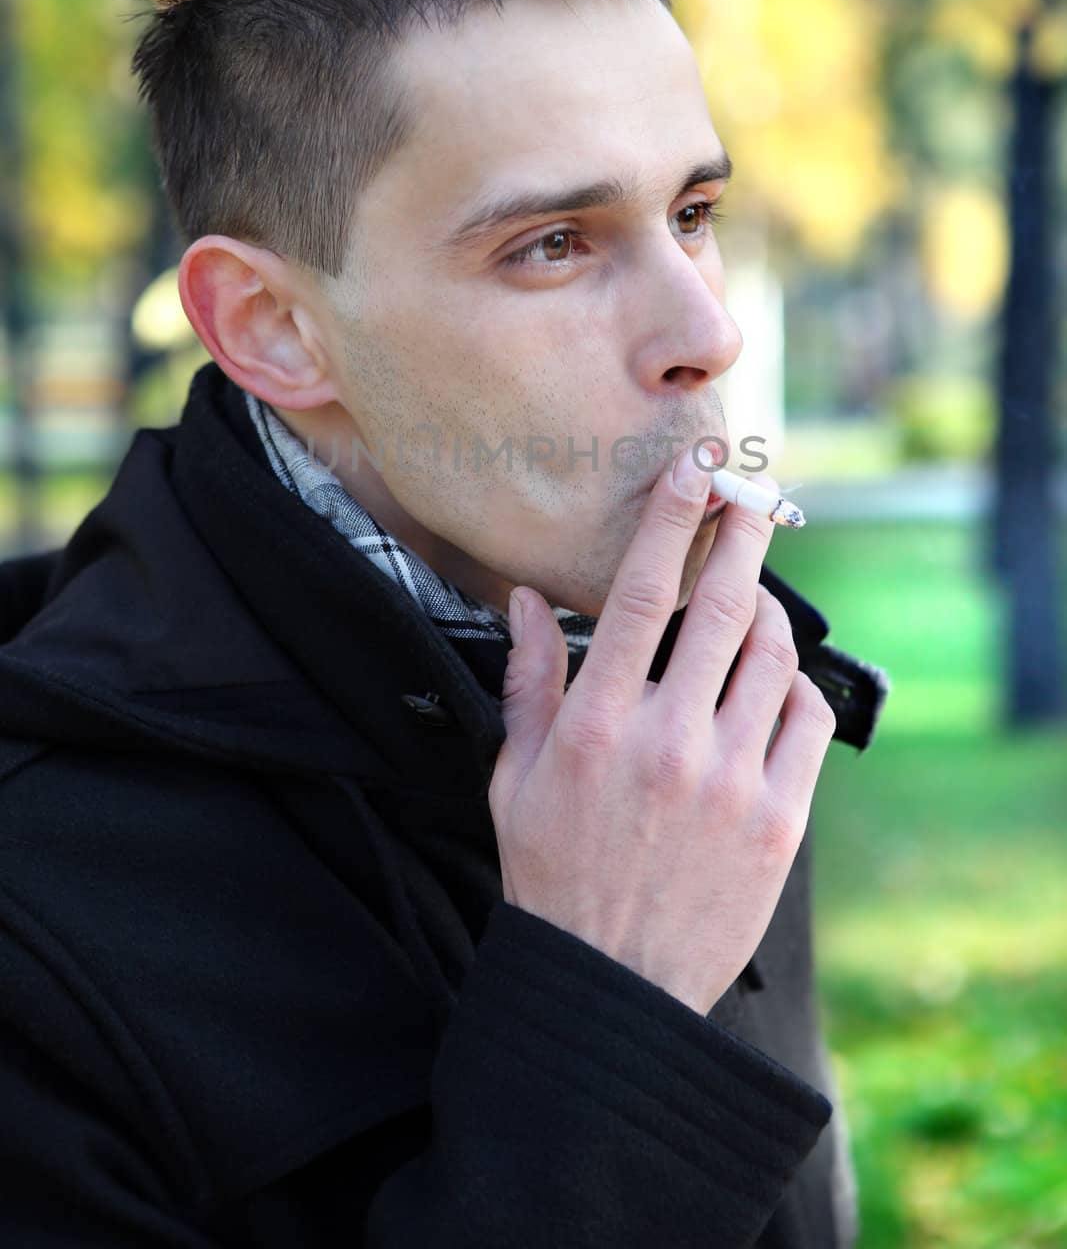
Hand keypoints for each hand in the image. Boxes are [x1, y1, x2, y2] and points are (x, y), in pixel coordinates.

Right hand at [489, 452, 836, 1016]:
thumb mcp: (517, 776)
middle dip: (748, 536)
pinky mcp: (779, 820)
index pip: (641, 595)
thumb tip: (528, 598)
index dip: (671, 522)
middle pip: (726, 608)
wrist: (611, 985)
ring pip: (773, 657)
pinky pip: (806, 720)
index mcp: (597, 726)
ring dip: (770, 613)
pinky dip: (794, 687)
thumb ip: (528, 681)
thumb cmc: (553, 872)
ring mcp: (730, 781)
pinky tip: (770, 686)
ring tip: (755, 604)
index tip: (693, 473)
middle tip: (758, 497)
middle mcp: (668, 742)